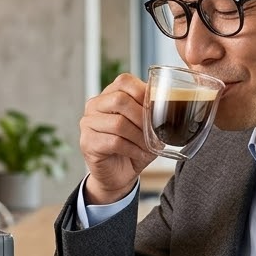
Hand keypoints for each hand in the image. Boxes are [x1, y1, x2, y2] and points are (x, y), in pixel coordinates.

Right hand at [79, 74, 155, 204]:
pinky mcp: (87, 142)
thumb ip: (153, 113)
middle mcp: (95, 105)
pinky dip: (132, 149)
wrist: (118, 174)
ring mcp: (88, 123)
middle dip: (142, 117)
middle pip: (120, 100)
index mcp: (109, 94)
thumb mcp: (147, 127)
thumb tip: (167, 108)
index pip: (124, 81)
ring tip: (148, 146)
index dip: (143, 94)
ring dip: (139, 137)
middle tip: (153, 132)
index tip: (157, 111)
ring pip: (118, 123)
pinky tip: (138, 154)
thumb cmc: (134, 147)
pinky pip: (114, 142)